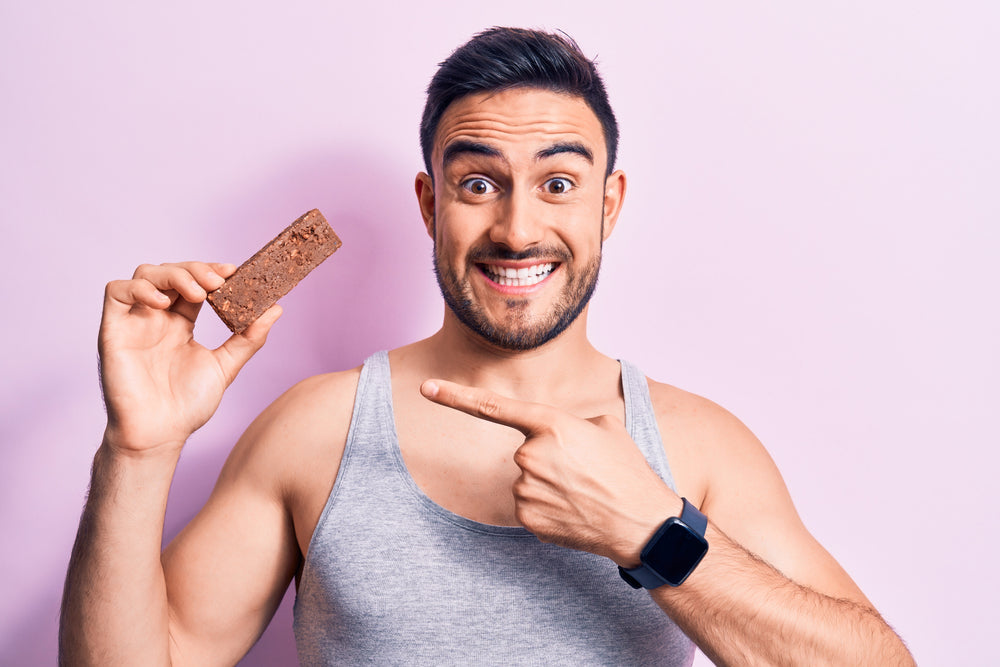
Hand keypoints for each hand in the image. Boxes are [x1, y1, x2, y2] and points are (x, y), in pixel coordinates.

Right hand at [99, 262, 280, 454]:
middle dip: (196, 270)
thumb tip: (275, 309)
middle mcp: (157, 317)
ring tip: (197, 293)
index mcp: (181, 323)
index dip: (211, 271)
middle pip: (172, 272)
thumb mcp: (225, 366)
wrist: (159, 434)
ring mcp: (135, 321)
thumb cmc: (187, 406)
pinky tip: (162, 302)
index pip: (195, 283)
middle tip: (218, 283)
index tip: (234, 272)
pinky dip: (139, 287)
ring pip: (145, 274)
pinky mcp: (114, 329)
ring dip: (173, 274)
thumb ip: (248, 338)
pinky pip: (116, 291)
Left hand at [420, 378, 679, 565]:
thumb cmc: (628, 471)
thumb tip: (555, 434)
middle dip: (550, 459)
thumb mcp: (606, 428)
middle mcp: (532, 455)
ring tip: (584, 492)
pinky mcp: (528, 518)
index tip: (426, 387)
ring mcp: (527, 489)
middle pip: (526, 452)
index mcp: (551, 425)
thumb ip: (570, 423)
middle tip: (584, 471)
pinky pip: (530, 506)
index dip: (455, 396)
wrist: (642, 524)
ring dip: (550, 485)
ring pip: (527, 480)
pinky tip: (575, 511)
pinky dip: (549, 508)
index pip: (492, 407)